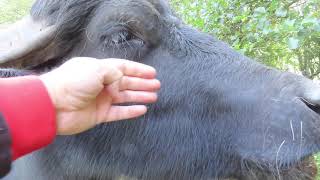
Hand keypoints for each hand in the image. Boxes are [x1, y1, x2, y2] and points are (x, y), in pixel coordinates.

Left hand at [40, 57, 159, 134]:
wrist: (53, 105)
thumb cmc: (73, 82)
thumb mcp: (96, 69)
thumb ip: (114, 72)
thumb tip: (121, 80)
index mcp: (99, 70)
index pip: (123, 67)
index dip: (138, 70)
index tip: (152, 72)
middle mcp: (101, 84)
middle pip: (126, 82)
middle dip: (142, 83)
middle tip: (157, 85)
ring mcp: (101, 100)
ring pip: (125, 97)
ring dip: (139, 96)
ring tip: (154, 96)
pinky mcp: (99, 114)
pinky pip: (119, 112)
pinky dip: (130, 111)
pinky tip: (142, 110)